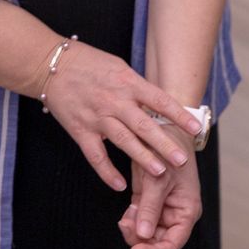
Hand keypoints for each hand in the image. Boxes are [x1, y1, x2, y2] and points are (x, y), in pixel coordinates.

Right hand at [40, 43, 198, 191]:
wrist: (53, 65)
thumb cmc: (90, 63)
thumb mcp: (119, 68)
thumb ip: (138, 87)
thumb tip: (160, 104)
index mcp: (128, 83)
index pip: (159, 100)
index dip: (179, 115)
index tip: (196, 128)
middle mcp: (115, 101)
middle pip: (144, 125)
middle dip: (165, 144)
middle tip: (183, 159)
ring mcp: (97, 117)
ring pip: (124, 141)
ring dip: (143, 158)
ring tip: (160, 172)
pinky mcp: (80, 130)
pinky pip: (96, 156)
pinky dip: (107, 172)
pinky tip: (119, 185)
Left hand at [119, 125, 201, 248]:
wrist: (163, 126)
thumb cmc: (168, 150)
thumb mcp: (159, 179)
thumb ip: (150, 208)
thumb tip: (143, 236)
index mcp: (187, 211)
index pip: (172, 243)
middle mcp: (176, 213)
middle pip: (157, 241)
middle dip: (140, 239)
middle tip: (124, 225)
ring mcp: (162, 208)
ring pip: (146, 233)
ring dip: (133, 229)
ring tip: (124, 217)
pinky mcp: (148, 200)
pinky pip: (139, 219)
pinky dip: (131, 219)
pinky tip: (126, 212)